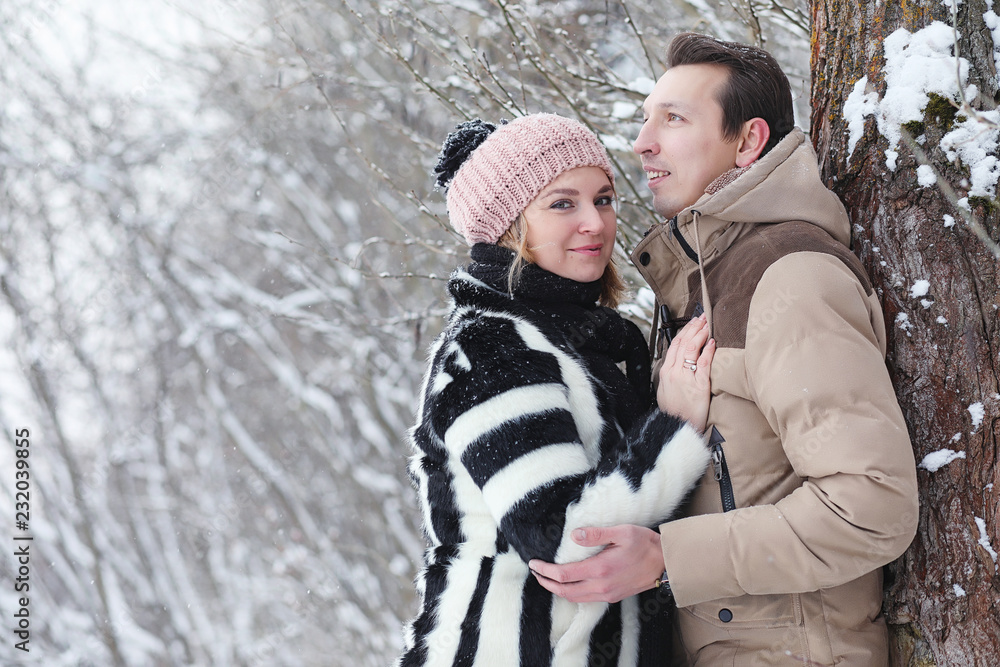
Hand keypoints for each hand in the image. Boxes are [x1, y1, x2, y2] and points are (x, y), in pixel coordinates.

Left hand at [527, 525, 664, 602]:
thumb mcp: (622, 532)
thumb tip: (573, 536)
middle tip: (535, 572)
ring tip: (547, 579)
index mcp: (600, 569)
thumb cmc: (644, 544)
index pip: (564, 575)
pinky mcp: (613, 596)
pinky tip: (568, 584)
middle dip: (546, 583)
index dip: (545, 571)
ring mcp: (607, 593)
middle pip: (565, 591)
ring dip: (557, 590)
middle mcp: (602, 586)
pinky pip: (586, 599)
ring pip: (574, 598)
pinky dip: (571, 593)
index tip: (534, 563)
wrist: (665, 563)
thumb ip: (596, 534)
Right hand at [657, 314, 714, 431]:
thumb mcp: (665, 390)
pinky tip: (712, 342)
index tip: (692, 322)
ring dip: (701, 334)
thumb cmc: (674, 412)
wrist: (678, 428)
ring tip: (708, 324)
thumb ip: (671, 375)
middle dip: (693, 327)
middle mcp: (673, 372)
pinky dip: (708, 350)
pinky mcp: (699, 385)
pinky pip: (704, 363)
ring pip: (692, 349)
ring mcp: (685, 378)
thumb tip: (677, 362)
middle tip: (702, 317)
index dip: (684, 331)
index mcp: (665, 372)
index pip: (674, 345)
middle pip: (683, 343)